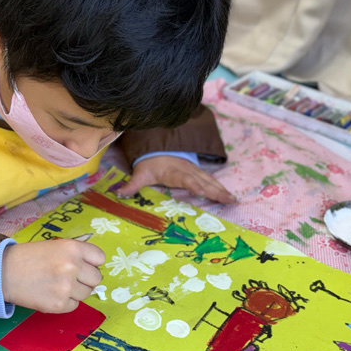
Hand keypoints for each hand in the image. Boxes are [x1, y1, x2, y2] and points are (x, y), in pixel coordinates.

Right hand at [1, 239, 105, 312]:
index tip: (84, 265)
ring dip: (76, 291)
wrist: (4, 272)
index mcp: (72, 248)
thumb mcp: (55, 246)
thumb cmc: (29, 257)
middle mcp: (72, 266)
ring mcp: (66, 287)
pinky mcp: (58, 304)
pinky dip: (66, 302)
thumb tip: (94, 269)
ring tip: (57, 285)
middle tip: (69, 277)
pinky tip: (51, 294)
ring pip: (86, 293)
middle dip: (85, 279)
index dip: (92, 263)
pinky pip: (74, 305)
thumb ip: (76, 255)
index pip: (100, 258)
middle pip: (96, 279)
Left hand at [119, 155, 235, 203]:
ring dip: (222, 191)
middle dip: (216, 191)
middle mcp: (187, 171)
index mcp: (174, 172)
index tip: (203, 192)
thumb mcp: (140, 174)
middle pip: (204, 181)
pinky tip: (229, 196)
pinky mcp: (198, 173)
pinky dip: (221, 188)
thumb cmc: (149, 165)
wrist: (157, 149)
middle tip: (229, 200)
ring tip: (233, 200)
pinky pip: (211, 181)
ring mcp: (195, 171)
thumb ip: (131, 185)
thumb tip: (117, 193)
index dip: (194, 185)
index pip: (186, 179)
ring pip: (210, 181)